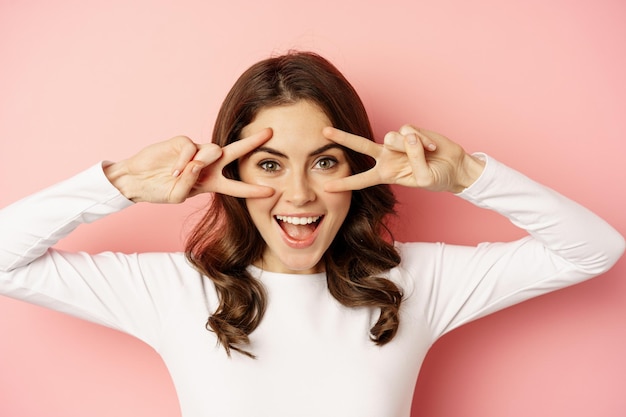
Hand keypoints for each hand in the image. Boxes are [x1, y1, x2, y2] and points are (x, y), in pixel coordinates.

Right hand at [104, 129, 274, 202]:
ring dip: (202, 163)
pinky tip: (174, 169)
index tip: (272, 192)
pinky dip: (184, 160)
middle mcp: (208, 165)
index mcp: (211, 182)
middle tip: (269, 134)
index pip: (237, 186)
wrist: (138, 181)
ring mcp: (196, 152)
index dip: (253, 190)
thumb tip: (198, 163)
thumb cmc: (159, 190)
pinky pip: (191, 148)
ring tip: (182, 174)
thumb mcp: (178, 195)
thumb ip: (191, 182)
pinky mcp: (182, 142)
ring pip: (213, 151)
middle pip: (235, 152)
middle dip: (252, 143)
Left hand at [322, 125, 484, 192]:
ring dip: (409, 147)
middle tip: (324, 132)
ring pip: (392, 138)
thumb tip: (407, 137)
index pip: (361, 180)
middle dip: (342, 138)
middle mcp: (386, 157)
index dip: (344, 183)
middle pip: (360, 145)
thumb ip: (414, 159)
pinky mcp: (409, 131)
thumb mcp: (424, 178)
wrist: (454, 166)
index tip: (326, 187)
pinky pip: (409, 132)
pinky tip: (431, 147)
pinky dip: (422, 140)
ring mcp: (397, 143)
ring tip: (425, 154)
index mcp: (385, 174)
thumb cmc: (437, 177)